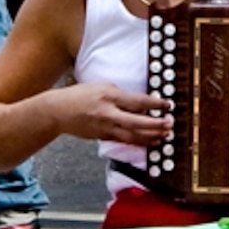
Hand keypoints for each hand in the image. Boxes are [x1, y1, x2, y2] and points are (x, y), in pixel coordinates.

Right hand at [53, 82, 172, 149]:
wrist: (58, 111)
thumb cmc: (79, 95)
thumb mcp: (101, 86)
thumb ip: (120, 95)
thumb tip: (139, 104)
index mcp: (109, 96)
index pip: (137, 101)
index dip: (155, 104)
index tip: (167, 105)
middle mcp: (108, 113)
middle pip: (137, 122)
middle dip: (156, 125)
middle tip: (170, 124)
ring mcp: (105, 127)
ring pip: (132, 136)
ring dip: (151, 137)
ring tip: (165, 135)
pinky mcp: (103, 137)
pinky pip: (124, 141)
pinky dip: (139, 142)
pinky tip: (150, 141)